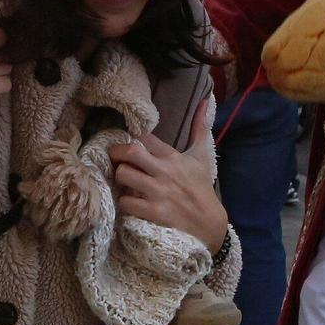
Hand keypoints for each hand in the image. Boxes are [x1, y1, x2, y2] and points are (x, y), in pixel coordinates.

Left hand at [108, 101, 225, 252]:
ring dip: (119, 179)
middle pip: (129, 151)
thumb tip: (205, 101)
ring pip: (123, 175)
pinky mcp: (154, 212)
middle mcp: (164, 171)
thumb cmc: (202, 188)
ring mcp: (158, 192)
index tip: (126, 142)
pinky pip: (126, 202)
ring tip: (122, 182)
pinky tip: (129, 202)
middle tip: (114, 159)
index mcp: (173, 156)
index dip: (131, 136)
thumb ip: (200, 128)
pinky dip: (124, 203)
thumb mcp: (202, 156)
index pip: (144, 137)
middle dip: (116, 153)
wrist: (209, 223)